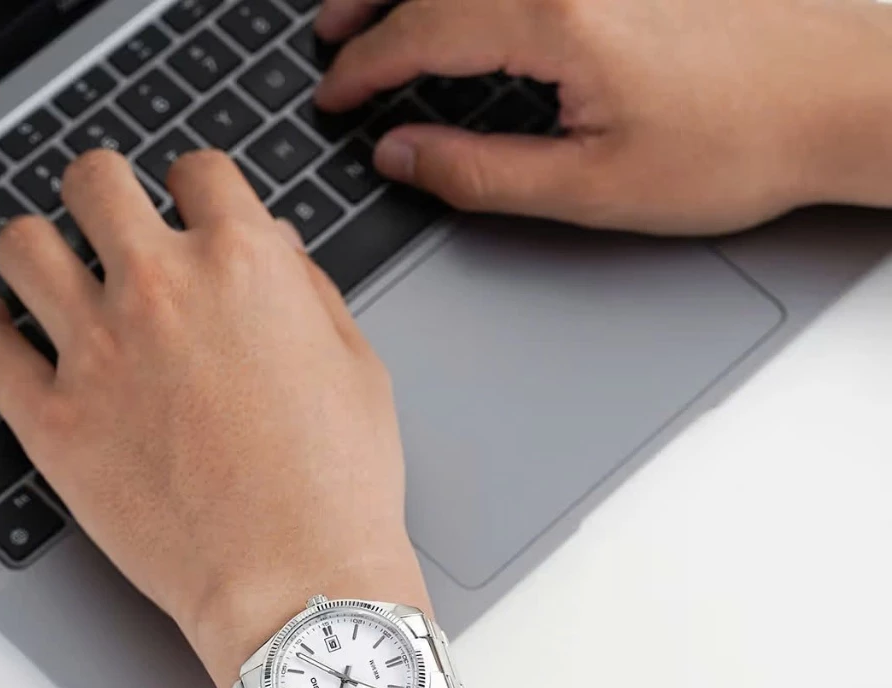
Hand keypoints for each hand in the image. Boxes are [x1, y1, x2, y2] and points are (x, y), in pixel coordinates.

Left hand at [0, 149, 429, 687]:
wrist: (298, 582)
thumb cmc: (338, 488)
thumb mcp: (358, 369)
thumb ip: (308, 291)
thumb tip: (276, 250)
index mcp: (245, 266)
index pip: (198, 173)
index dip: (195, 186)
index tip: (188, 205)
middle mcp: (162, 290)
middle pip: (96, 182)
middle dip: (106, 191)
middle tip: (111, 219)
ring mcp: (97, 352)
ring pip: (23, 245)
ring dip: (37, 245)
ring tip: (49, 268)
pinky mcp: (51, 422)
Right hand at [315, 0, 891, 233]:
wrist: (842, 96)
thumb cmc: (735, 144)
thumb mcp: (591, 187)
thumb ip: (481, 171)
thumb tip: (402, 156)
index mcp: (554, 16)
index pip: (422, 31)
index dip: (365, 69)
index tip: (332, 98)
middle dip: (369, 7)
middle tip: (329, 39)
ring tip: (376, 9)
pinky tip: (465, 5)